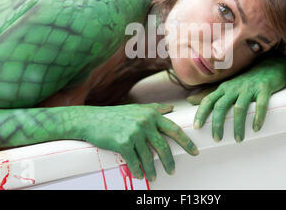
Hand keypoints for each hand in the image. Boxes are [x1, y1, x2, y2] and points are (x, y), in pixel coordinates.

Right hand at [79, 103, 198, 181]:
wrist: (92, 120)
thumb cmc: (115, 115)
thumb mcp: (137, 108)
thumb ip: (156, 108)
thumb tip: (171, 108)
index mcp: (151, 114)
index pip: (174, 129)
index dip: (186, 141)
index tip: (194, 151)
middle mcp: (145, 123)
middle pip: (163, 147)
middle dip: (169, 161)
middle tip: (173, 170)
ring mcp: (134, 133)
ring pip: (148, 157)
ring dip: (151, 170)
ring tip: (154, 176)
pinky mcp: (123, 143)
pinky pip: (134, 162)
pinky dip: (137, 171)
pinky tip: (139, 175)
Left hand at [192, 55, 285, 142]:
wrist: (270, 66)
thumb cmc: (246, 80)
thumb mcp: (226, 87)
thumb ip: (209, 94)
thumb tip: (189, 101)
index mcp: (224, 88)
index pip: (208, 100)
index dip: (201, 113)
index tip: (196, 127)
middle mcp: (234, 87)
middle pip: (221, 105)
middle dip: (217, 123)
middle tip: (217, 139)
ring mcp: (249, 88)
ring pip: (239, 108)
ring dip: (238, 125)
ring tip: (238, 140)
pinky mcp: (264, 88)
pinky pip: (261, 104)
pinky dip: (258, 117)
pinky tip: (256, 128)